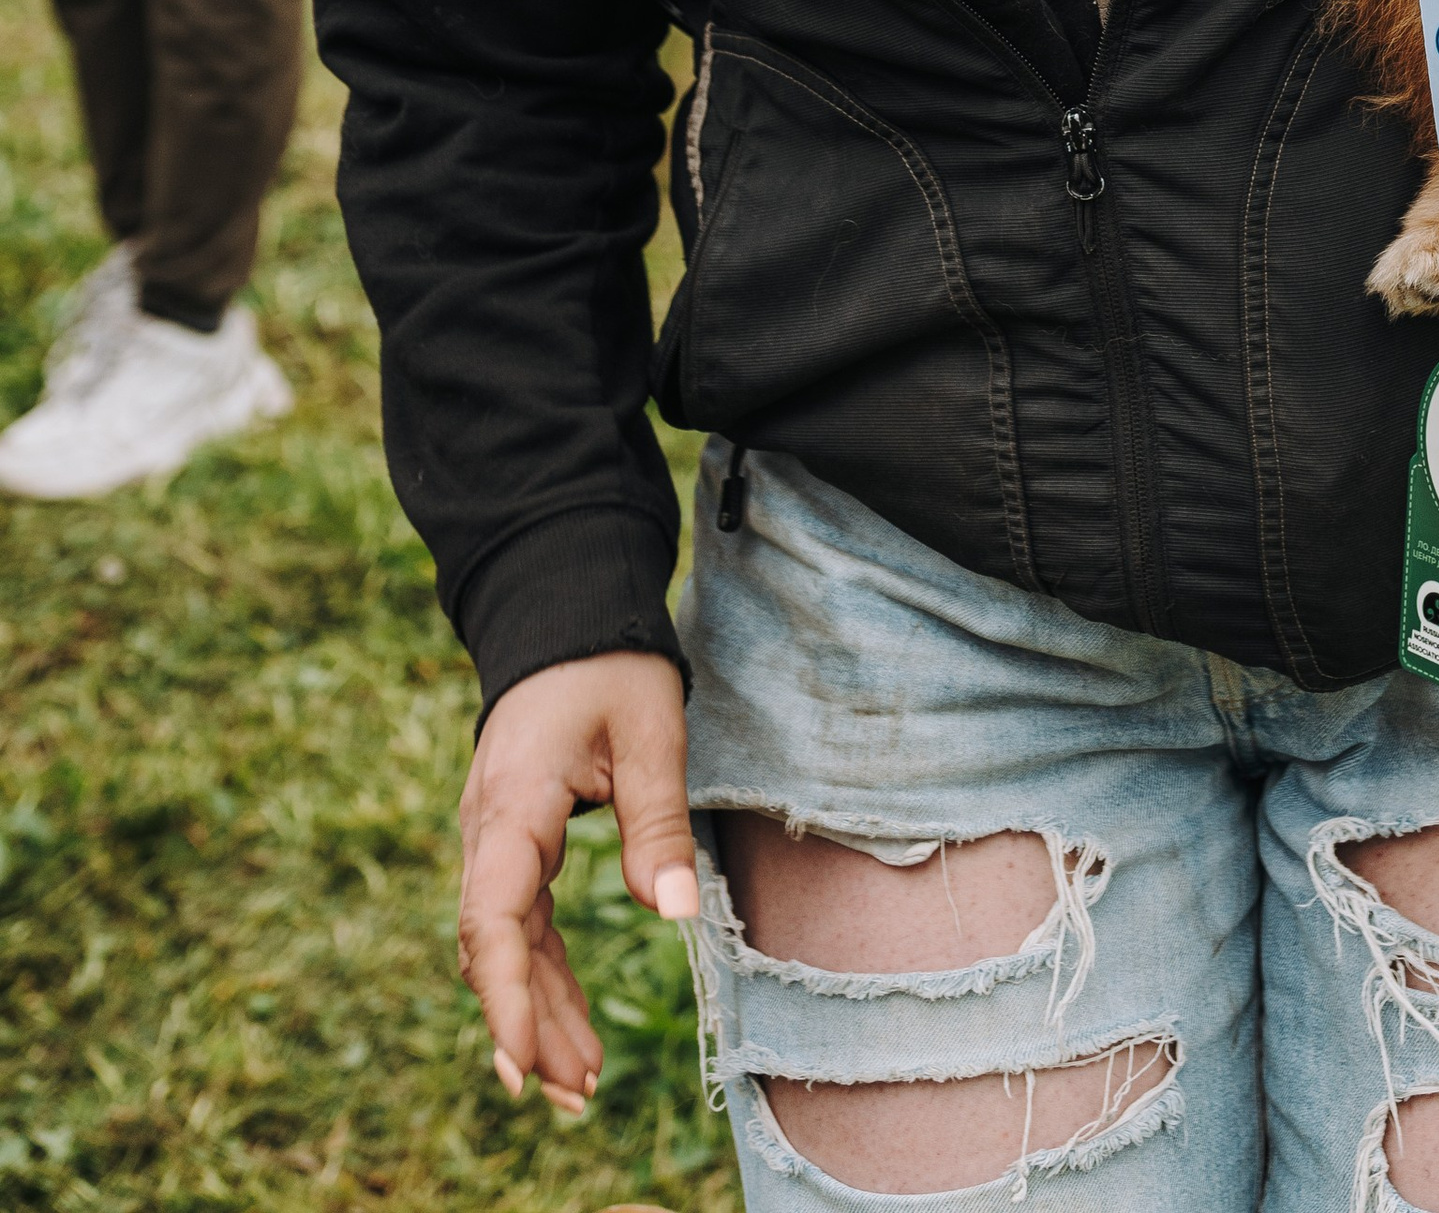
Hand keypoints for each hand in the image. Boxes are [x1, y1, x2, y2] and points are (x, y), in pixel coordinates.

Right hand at [457, 649, 696, 1117]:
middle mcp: (489, 831)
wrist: (565, 610)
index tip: (525, 1064)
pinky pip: (523, 923)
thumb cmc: (610, 662)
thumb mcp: (650, 729)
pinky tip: (571, 1028)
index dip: (507, 997)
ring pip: (507, 945)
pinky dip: (544, 976)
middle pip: (495, 948)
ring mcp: (496, 839)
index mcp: (513, 805)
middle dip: (527, 1027)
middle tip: (569, 1100)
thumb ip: (659, 819)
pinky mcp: (515, 843)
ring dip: (537, 1012)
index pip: (493, 919)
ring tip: (579, 1086)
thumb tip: (676, 911)